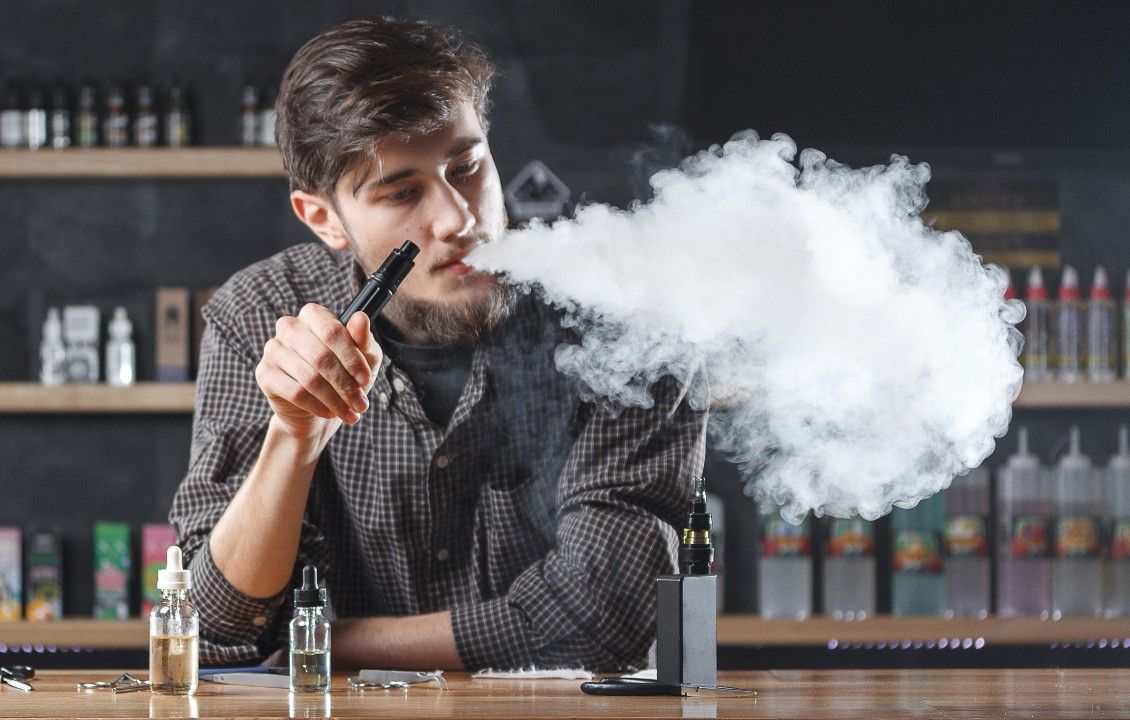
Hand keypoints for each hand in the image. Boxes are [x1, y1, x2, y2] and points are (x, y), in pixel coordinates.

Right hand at [255, 304, 381, 440]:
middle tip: (360, 404)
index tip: (365, 380)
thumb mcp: (363, 357)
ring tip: (349, 412)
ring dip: (335, 400)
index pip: (333, 332)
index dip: (352, 358)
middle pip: (321, 357)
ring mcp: (273, 349)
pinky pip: (295, 392)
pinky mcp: (264, 373)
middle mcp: (289, 326)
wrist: (317, 408)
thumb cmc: (343, 375)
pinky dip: (317, 406)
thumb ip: (363, 339)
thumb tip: (360, 318)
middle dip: (345, 385)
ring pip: (310, 378)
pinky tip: (329, 413)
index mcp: (314, 315)